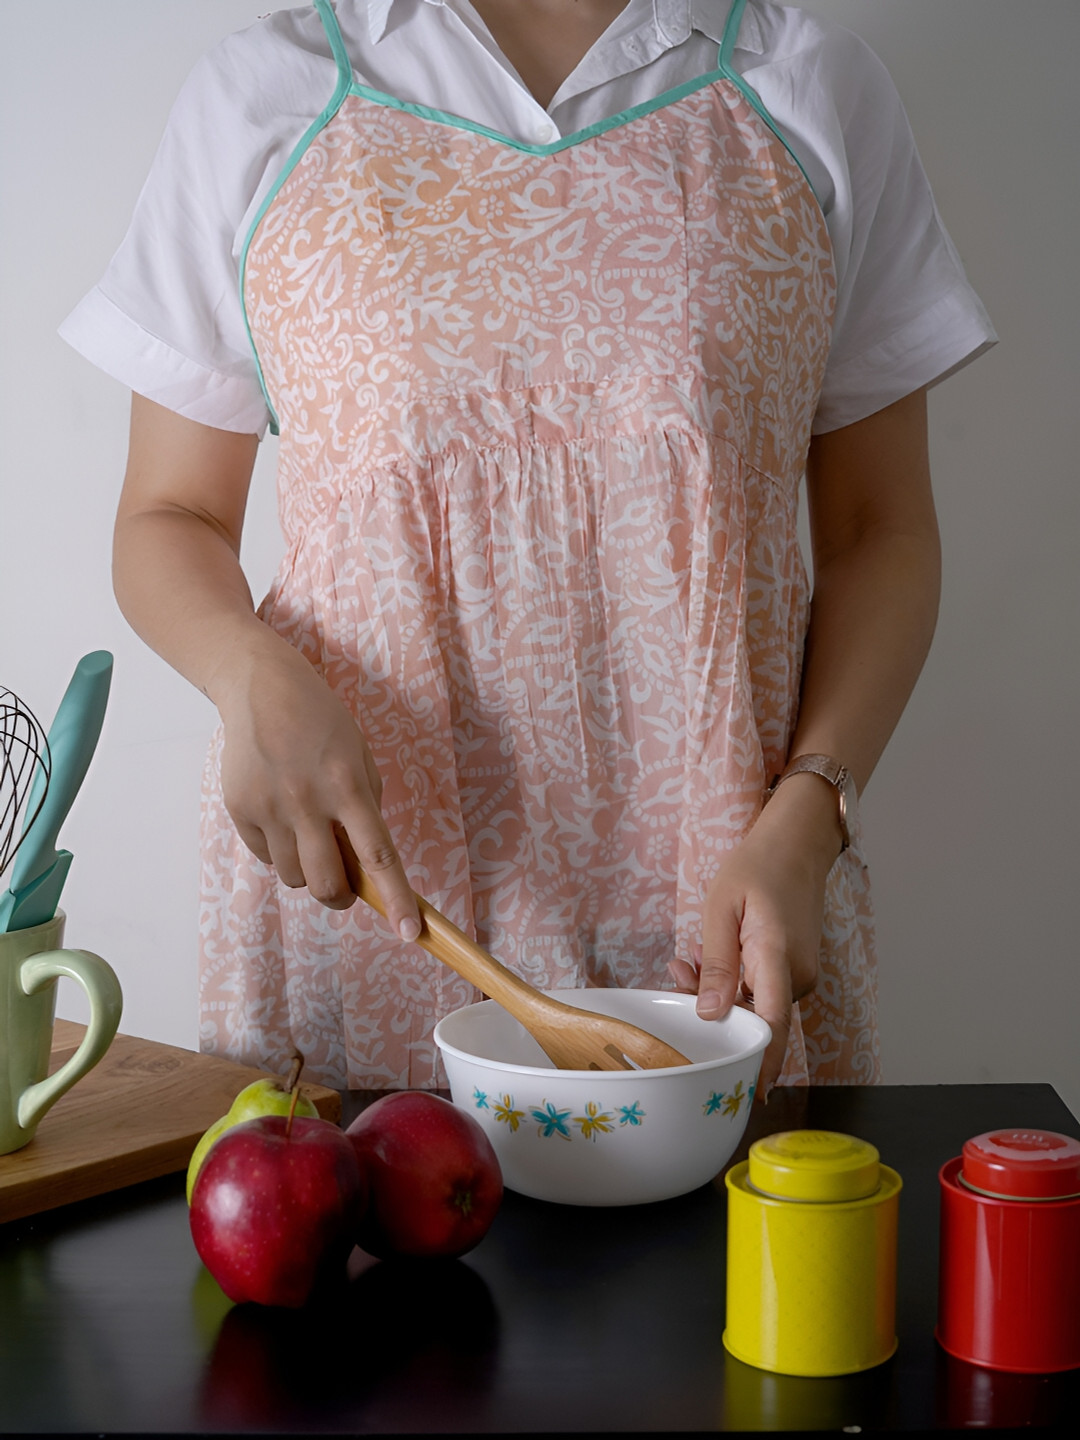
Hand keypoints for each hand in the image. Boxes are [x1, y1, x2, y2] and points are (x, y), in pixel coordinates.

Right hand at [213, 637, 421, 941]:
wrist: (260, 687)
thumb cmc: (322, 721)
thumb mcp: (359, 755)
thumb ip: (364, 807)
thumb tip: (364, 865)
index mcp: (348, 785)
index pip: (378, 856)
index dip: (396, 899)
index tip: (411, 933)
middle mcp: (307, 800)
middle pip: (328, 884)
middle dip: (342, 896)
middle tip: (346, 885)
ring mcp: (269, 807)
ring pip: (295, 878)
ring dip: (310, 870)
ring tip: (309, 831)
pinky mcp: (239, 810)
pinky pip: (266, 857)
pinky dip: (280, 850)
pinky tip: (281, 815)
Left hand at [668, 775, 842, 1096]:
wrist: (797, 844)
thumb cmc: (757, 867)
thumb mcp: (721, 908)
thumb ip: (717, 964)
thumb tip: (710, 1015)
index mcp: (777, 958)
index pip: (772, 1027)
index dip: (760, 1066)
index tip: (745, 1097)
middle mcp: (796, 976)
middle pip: (753, 1018)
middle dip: (711, 1011)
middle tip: (679, 974)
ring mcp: (799, 976)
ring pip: (753, 1005)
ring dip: (718, 993)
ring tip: (690, 958)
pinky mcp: (793, 972)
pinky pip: (760, 991)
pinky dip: (733, 983)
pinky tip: (710, 958)